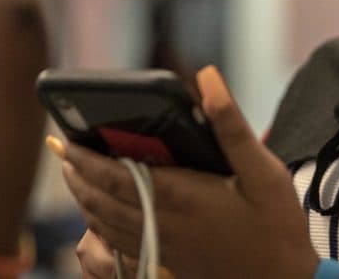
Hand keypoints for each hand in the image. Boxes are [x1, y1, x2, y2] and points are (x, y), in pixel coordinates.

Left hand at [57, 66, 319, 278]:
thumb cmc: (275, 226)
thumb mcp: (264, 170)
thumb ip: (231, 124)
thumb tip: (207, 78)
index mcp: (181, 196)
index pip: (116, 175)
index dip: (86, 158)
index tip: (65, 138)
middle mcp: (164, 223)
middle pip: (102, 199)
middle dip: (78, 175)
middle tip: (62, 151)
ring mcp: (163, 245)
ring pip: (105, 223)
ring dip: (84, 198)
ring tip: (74, 176)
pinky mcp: (168, 259)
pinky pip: (119, 242)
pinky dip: (100, 224)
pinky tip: (100, 214)